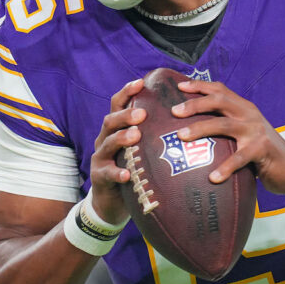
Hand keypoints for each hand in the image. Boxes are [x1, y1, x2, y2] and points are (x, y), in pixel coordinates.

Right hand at [89, 78, 145, 224]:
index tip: (141, 82)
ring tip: (136, 136)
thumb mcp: (140, 148)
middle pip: (110, 121)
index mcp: (116, 128)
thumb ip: (153, 133)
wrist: (111, 201)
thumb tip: (184, 116)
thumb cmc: (133, 169)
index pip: (118, 104)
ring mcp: (100, 157)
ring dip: (121, 138)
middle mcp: (105, 139)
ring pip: (107, 143)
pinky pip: (107, 173)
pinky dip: (117, 172)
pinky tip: (127, 174)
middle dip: (125, 115)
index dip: (127, 92)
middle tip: (142, 114)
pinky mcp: (99, 177)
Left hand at [172, 79, 284, 195]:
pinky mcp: (262, 149)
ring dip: (200, 129)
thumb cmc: (261, 151)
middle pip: (219, 101)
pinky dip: (225, 168)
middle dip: (195, 104)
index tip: (179, 85)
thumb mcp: (245, 132)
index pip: (220, 89)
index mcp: (243, 107)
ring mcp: (256, 131)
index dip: (199, 86)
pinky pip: (239, 158)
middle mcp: (249, 114)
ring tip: (181, 137)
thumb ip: (226, 126)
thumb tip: (191, 130)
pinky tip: (213, 178)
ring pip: (224, 125)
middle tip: (174, 111)